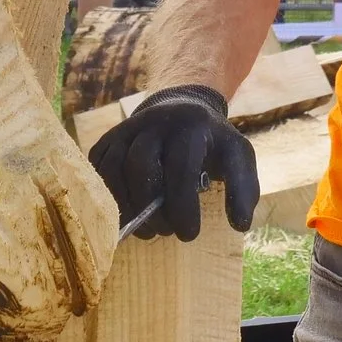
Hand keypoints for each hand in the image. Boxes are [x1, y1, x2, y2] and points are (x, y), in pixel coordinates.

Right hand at [87, 85, 260, 240]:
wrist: (181, 108)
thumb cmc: (211, 142)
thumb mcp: (238, 156)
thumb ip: (244, 189)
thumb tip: (239, 225)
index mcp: (192, 125)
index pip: (181, 168)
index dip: (182, 206)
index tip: (189, 233)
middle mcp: (155, 121)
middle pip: (141, 166)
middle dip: (152, 208)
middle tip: (166, 232)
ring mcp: (127, 127)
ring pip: (114, 167)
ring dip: (126, 206)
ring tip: (146, 231)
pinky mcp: (108, 138)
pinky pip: (98, 168)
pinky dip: (108, 196)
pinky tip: (126, 214)